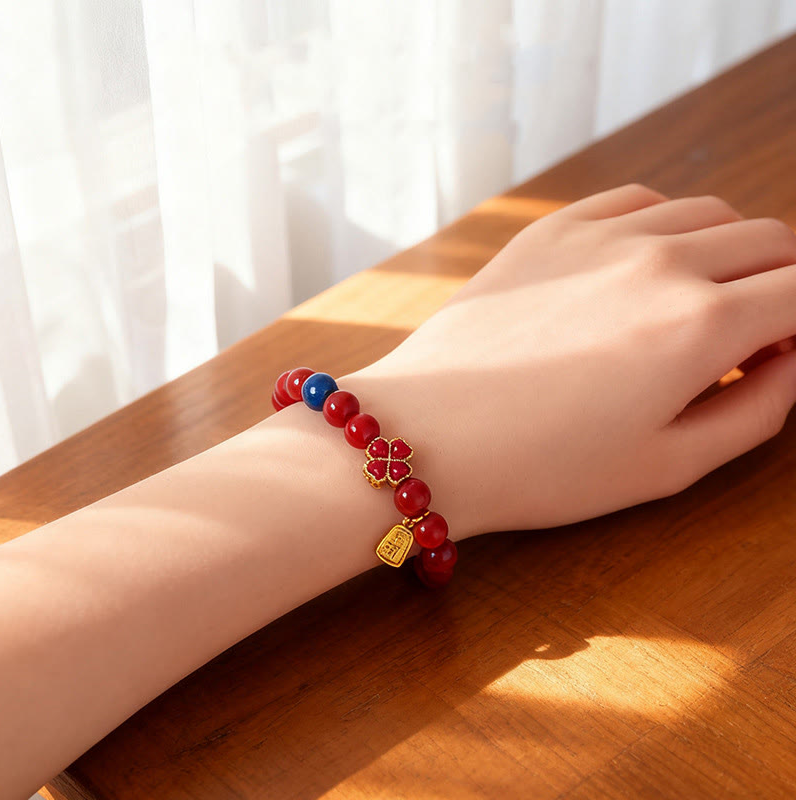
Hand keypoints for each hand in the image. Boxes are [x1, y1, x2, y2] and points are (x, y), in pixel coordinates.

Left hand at [341, 184, 795, 536]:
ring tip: (696, 302)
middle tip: (748, 335)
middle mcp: (659, 261)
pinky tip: (645, 263)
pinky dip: (663, 224)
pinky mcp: (550, 230)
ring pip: (706, 213)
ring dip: (725, 251)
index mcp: (700, 325)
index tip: (778, 354)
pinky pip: (636, 201)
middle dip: (778, 284)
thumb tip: (789, 359)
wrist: (427, 437)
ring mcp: (599, 235)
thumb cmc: (541, 468)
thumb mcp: (666, 465)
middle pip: (766, 241)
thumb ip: (755, 411)